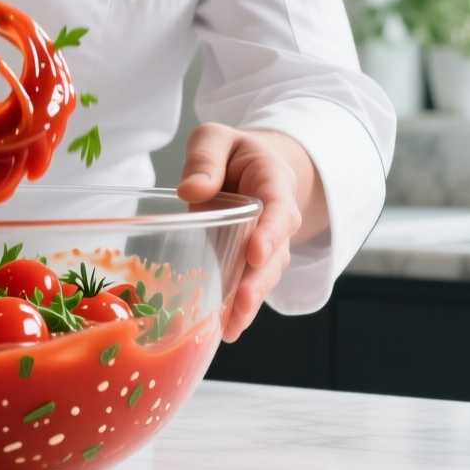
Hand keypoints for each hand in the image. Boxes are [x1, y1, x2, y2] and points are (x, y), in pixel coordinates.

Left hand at [175, 123, 327, 342]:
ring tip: (231, 328)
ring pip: (263, 278)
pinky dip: (237, 310)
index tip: (256, 252)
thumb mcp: (216, 138)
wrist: (254, 168)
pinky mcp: (250, 264)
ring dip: (249, 303)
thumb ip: (205, 158)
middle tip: (242, 302)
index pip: (278, 210)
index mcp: (274, 183)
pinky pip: (248, 287)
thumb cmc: (233, 154)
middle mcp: (277, 221)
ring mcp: (267, 247)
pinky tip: (223, 332)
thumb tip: (191, 190)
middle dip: (258, 281)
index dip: (270, 233)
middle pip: (274, 255)